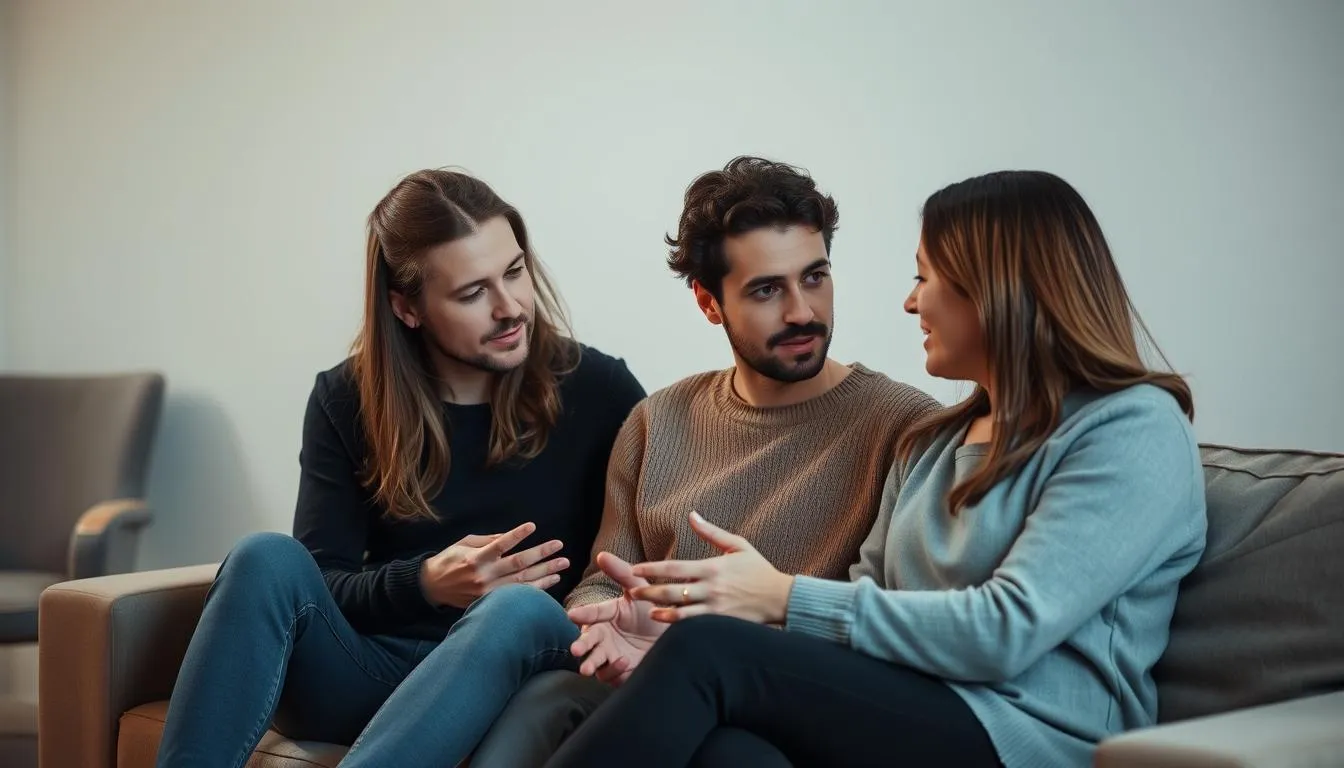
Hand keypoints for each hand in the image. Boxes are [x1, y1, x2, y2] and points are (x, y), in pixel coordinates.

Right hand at [419, 522, 567, 608]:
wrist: (432, 587)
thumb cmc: (449, 560)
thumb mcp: (464, 543)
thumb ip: (487, 540)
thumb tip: (509, 536)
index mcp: (476, 557)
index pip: (501, 544)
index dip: (517, 535)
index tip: (532, 526)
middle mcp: (484, 575)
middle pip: (518, 563)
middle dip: (541, 554)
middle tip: (559, 546)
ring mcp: (489, 591)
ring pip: (523, 581)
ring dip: (545, 572)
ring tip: (562, 565)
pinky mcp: (491, 602)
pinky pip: (518, 595)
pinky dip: (537, 589)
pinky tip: (551, 581)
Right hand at [567, 552, 665, 685]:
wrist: (676, 635)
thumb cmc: (653, 611)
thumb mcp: (639, 589)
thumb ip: (621, 573)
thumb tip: (601, 554)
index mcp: (605, 616)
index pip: (591, 614)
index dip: (582, 614)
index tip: (572, 615)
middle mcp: (604, 636)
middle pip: (587, 642)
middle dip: (580, 645)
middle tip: (576, 649)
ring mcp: (611, 655)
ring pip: (594, 662)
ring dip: (590, 663)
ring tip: (588, 667)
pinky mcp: (621, 673)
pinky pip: (611, 674)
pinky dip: (614, 669)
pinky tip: (623, 661)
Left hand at [630, 511, 793, 624]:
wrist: (780, 597)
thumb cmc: (759, 570)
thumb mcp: (737, 545)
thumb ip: (711, 532)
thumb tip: (691, 515)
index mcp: (712, 567)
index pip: (674, 568)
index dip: (651, 569)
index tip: (635, 570)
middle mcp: (711, 588)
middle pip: (671, 591)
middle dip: (648, 591)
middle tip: (631, 592)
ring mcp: (715, 607)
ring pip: (680, 612)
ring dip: (660, 610)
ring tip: (647, 609)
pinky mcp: (721, 622)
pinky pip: (694, 625)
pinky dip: (678, 624)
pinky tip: (666, 622)